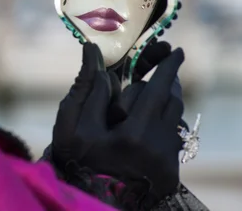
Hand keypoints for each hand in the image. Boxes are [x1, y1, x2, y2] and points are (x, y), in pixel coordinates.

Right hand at [51, 43, 184, 198]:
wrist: (91, 198)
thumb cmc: (76, 160)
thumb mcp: (72, 124)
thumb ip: (85, 87)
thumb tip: (91, 51)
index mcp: (134, 134)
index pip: (158, 88)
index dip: (167, 66)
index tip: (175, 50)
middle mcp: (158, 146)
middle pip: (170, 100)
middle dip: (164, 82)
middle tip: (159, 67)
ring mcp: (166, 160)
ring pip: (174, 116)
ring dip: (165, 101)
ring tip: (153, 92)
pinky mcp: (171, 171)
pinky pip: (173, 136)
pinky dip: (163, 123)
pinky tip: (147, 122)